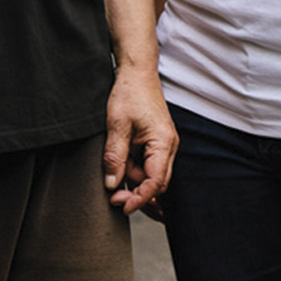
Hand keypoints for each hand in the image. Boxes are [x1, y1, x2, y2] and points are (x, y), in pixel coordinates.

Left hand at [103, 65, 176, 216]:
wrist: (136, 73)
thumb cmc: (129, 94)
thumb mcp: (116, 125)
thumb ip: (114, 156)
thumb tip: (112, 183)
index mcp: (163, 143)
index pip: (156, 181)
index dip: (141, 198)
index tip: (124, 207)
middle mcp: (168, 147)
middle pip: (156, 183)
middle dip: (136, 193)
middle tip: (113, 198)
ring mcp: (162, 145)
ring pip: (148, 174)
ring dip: (131, 178)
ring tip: (112, 171)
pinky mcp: (154, 142)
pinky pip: (145, 163)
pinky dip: (132, 168)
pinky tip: (120, 168)